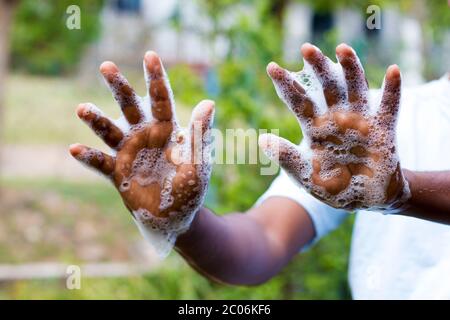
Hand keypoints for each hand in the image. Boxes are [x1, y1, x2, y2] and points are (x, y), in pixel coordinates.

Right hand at [69, 51, 213, 249]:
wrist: (176, 217)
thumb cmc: (191, 189)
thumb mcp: (199, 163)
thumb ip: (200, 135)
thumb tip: (209, 102)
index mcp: (167, 131)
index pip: (161, 100)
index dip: (156, 79)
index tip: (150, 56)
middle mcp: (145, 136)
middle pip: (130, 107)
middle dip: (119, 87)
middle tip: (107, 66)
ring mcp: (128, 153)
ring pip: (110, 131)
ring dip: (97, 120)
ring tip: (82, 108)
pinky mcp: (117, 173)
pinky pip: (100, 163)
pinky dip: (89, 157)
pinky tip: (75, 148)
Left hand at [259, 43, 409, 210]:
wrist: (365, 200)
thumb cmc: (332, 186)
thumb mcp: (305, 175)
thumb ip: (287, 157)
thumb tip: (262, 139)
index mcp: (315, 128)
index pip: (299, 101)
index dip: (286, 84)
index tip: (271, 67)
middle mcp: (337, 118)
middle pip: (327, 87)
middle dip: (318, 68)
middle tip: (306, 48)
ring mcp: (361, 122)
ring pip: (356, 89)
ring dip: (351, 68)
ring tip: (342, 48)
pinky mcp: (384, 130)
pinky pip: (389, 107)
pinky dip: (392, 90)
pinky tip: (392, 71)